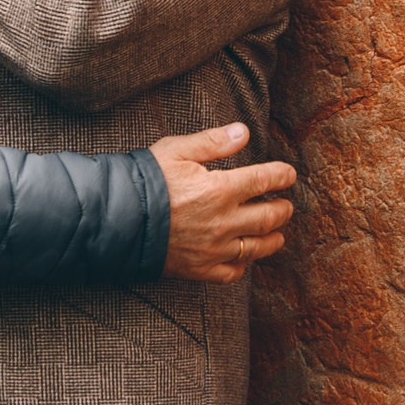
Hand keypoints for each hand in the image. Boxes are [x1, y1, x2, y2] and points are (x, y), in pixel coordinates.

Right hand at [152, 124, 295, 282]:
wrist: (116, 220)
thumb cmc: (145, 181)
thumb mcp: (176, 151)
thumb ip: (213, 142)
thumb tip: (243, 132)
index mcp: (220, 189)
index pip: (264, 180)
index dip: (281, 176)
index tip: (289, 174)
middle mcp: (224, 221)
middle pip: (268, 217)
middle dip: (282, 210)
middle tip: (286, 205)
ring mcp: (214, 249)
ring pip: (257, 247)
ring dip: (273, 239)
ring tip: (278, 233)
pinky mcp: (200, 269)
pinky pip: (232, 272)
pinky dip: (243, 265)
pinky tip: (245, 257)